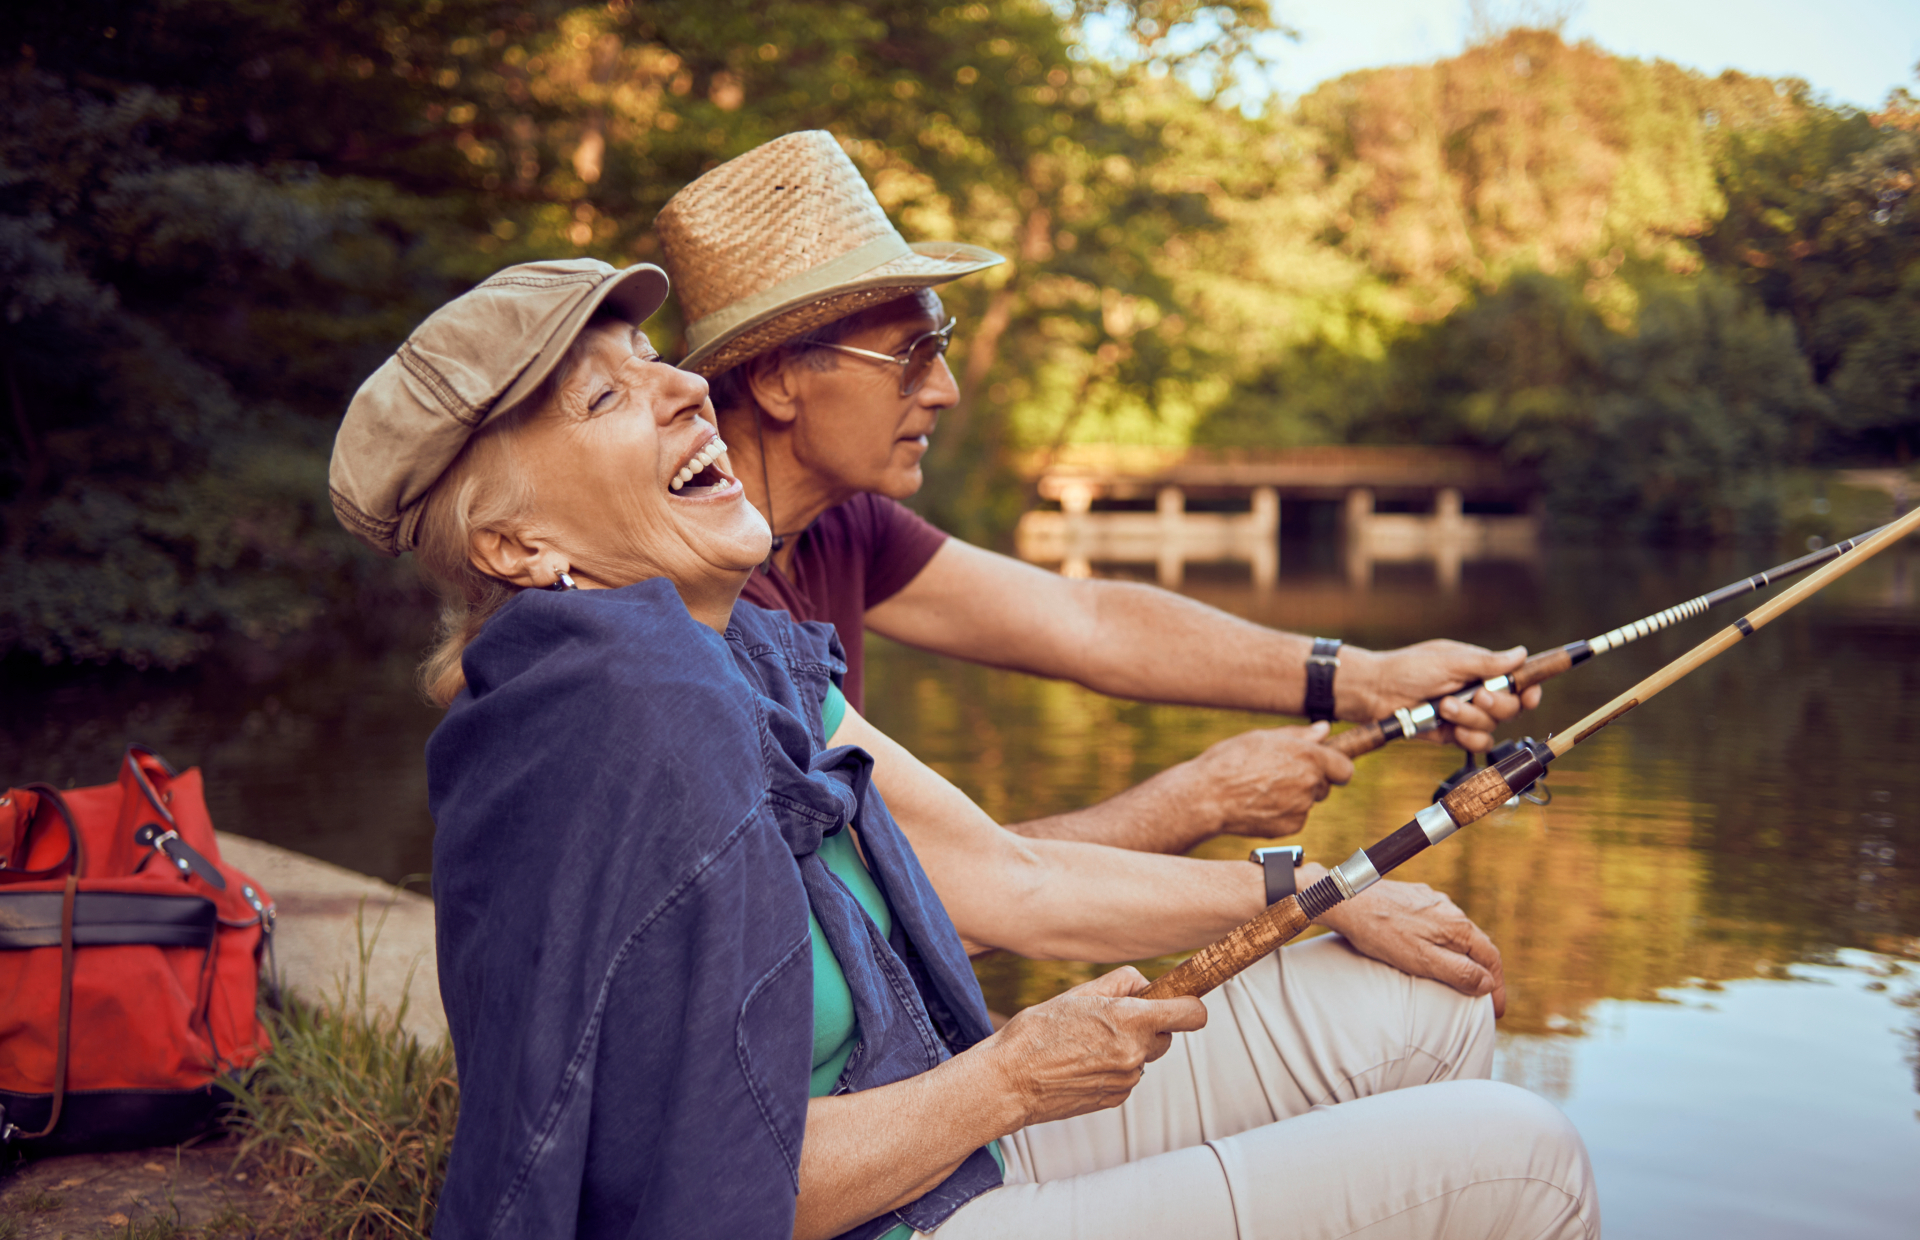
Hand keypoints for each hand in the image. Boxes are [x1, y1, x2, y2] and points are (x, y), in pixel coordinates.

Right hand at [982, 966, 1207, 1128]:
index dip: (1189, 1006)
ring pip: (1142, 1057)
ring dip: (1127, 1049)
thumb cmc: (1037, 1032)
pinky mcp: (1115, 1099)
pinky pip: (1126, 1077)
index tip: (1180, 1003)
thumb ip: (1120, 983)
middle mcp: (1134, 1053)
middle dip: (1147, 1027)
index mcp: (1129, 1021)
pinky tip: (1081, 1064)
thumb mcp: (1078, 995)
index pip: (1191, 1014)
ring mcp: (1126, 1080)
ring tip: (1086, 1044)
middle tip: (1110, 1021)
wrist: (1009, 1081)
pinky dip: (1112, 1069)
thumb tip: (1145, 985)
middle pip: (1165, 1037)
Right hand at [1184, 722, 1354, 838]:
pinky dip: (1282, 812)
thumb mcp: (1262, 738)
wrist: (1207, 797)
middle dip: (1309, 780)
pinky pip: (1294, 817)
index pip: (1345, 768)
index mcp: (1308, 757)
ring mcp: (1301, 808)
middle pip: (1324, 785)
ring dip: (1294, 796)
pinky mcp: (1290, 827)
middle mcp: (1310, 783)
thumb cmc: (1229, 762)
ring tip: (1262, 788)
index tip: (1326, 767)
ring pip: (1307, 802)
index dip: (1335, 767)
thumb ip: (1299, 735)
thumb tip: (1323, 730)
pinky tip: (1259, 804)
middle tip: (1279, 774)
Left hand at [1309, 873, 1506, 1016]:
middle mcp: (1449, 909)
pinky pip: (1437, 924)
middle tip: (1482, 1000)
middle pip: (1477, 945)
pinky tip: (1432, 952)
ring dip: (1464, 957)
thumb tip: (1487, 983)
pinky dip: (1444, 944)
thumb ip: (1457, 971)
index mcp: (1456, 925)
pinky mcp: (1414, 898)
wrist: (1347, 900)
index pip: (1492, 958)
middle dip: (1483, 973)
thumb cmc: (1380, 932)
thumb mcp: (1421, 960)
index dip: (1498, 986)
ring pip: (1457, 934)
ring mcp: (1431, 902)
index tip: (1496, 1011)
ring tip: (1460, 980)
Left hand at [1343, 641, 1544, 752]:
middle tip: (1475, 696)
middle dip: (1497, 704)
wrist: (1376, 691)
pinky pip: (1477, 742)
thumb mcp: (1449, 660)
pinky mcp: (1454, 734)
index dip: (1529, 690)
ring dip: (1471, 718)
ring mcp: (1466, 715)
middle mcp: (1478, 693)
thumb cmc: (1408, 668)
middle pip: (1512, 707)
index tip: (1529, 695)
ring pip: (1493, 726)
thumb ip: (1486, 662)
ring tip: (1445, 706)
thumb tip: (1521, 654)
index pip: (1518, 682)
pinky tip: (1450, 728)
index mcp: (1481, 670)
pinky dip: (1467, 737)